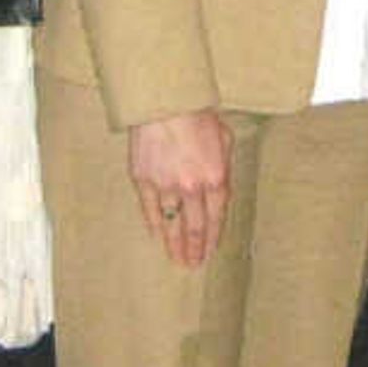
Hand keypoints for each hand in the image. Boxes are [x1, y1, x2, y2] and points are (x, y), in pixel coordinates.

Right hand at [128, 110, 231, 265]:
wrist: (165, 100)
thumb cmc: (197, 114)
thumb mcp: (224, 139)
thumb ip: (224, 167)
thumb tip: (221, 190)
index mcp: (215, 178)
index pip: (215, 218)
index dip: (212, 238)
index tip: (209, 253)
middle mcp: (192, 187)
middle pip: (194, 227)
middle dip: (195, 249)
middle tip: (192, 265)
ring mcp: (165, 185)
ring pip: (171, 224)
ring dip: (174, 245)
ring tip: (176, 260)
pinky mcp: (143, 179)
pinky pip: (149, 210)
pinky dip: (154, 225)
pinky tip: (156, 237)